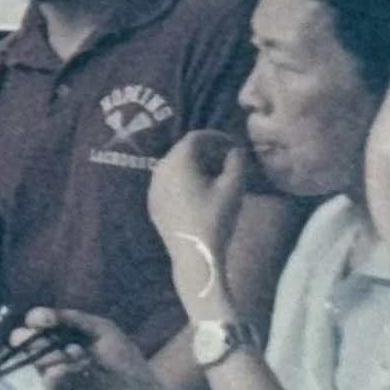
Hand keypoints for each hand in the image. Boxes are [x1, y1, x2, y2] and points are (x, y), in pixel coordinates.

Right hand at [15, 307, 163, 389]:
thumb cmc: (123, 357)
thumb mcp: (101, 328)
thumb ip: (71, 318)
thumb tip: (35, 315)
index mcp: (64, 335)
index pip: (38, 324)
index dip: (36, 320)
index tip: (38, 320)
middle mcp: (55, 353)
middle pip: (28, 341)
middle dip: (33, 338)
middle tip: (42, 338)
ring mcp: (56, 373)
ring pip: (38, 360)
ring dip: (55, 355)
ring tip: (79, 353)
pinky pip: (49, 379)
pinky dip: (61, 372)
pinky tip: (78, 369)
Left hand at [148, 131, 245, 301]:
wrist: (194, 253)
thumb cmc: (215, 217)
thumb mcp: (234, 187)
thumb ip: (236, 161)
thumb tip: (235, 150)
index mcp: (177, 161)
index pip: (195, 138)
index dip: (215, 136)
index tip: (231, 144)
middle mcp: (160, 170)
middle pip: (182, 150)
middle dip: (205, 150)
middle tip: (225, 158)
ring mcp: (153, 187)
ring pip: (173, 166)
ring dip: (193, 164)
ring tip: (214, 174)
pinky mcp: (153, 202)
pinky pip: (167, 182)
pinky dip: (182, 179)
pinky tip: (198, 191)